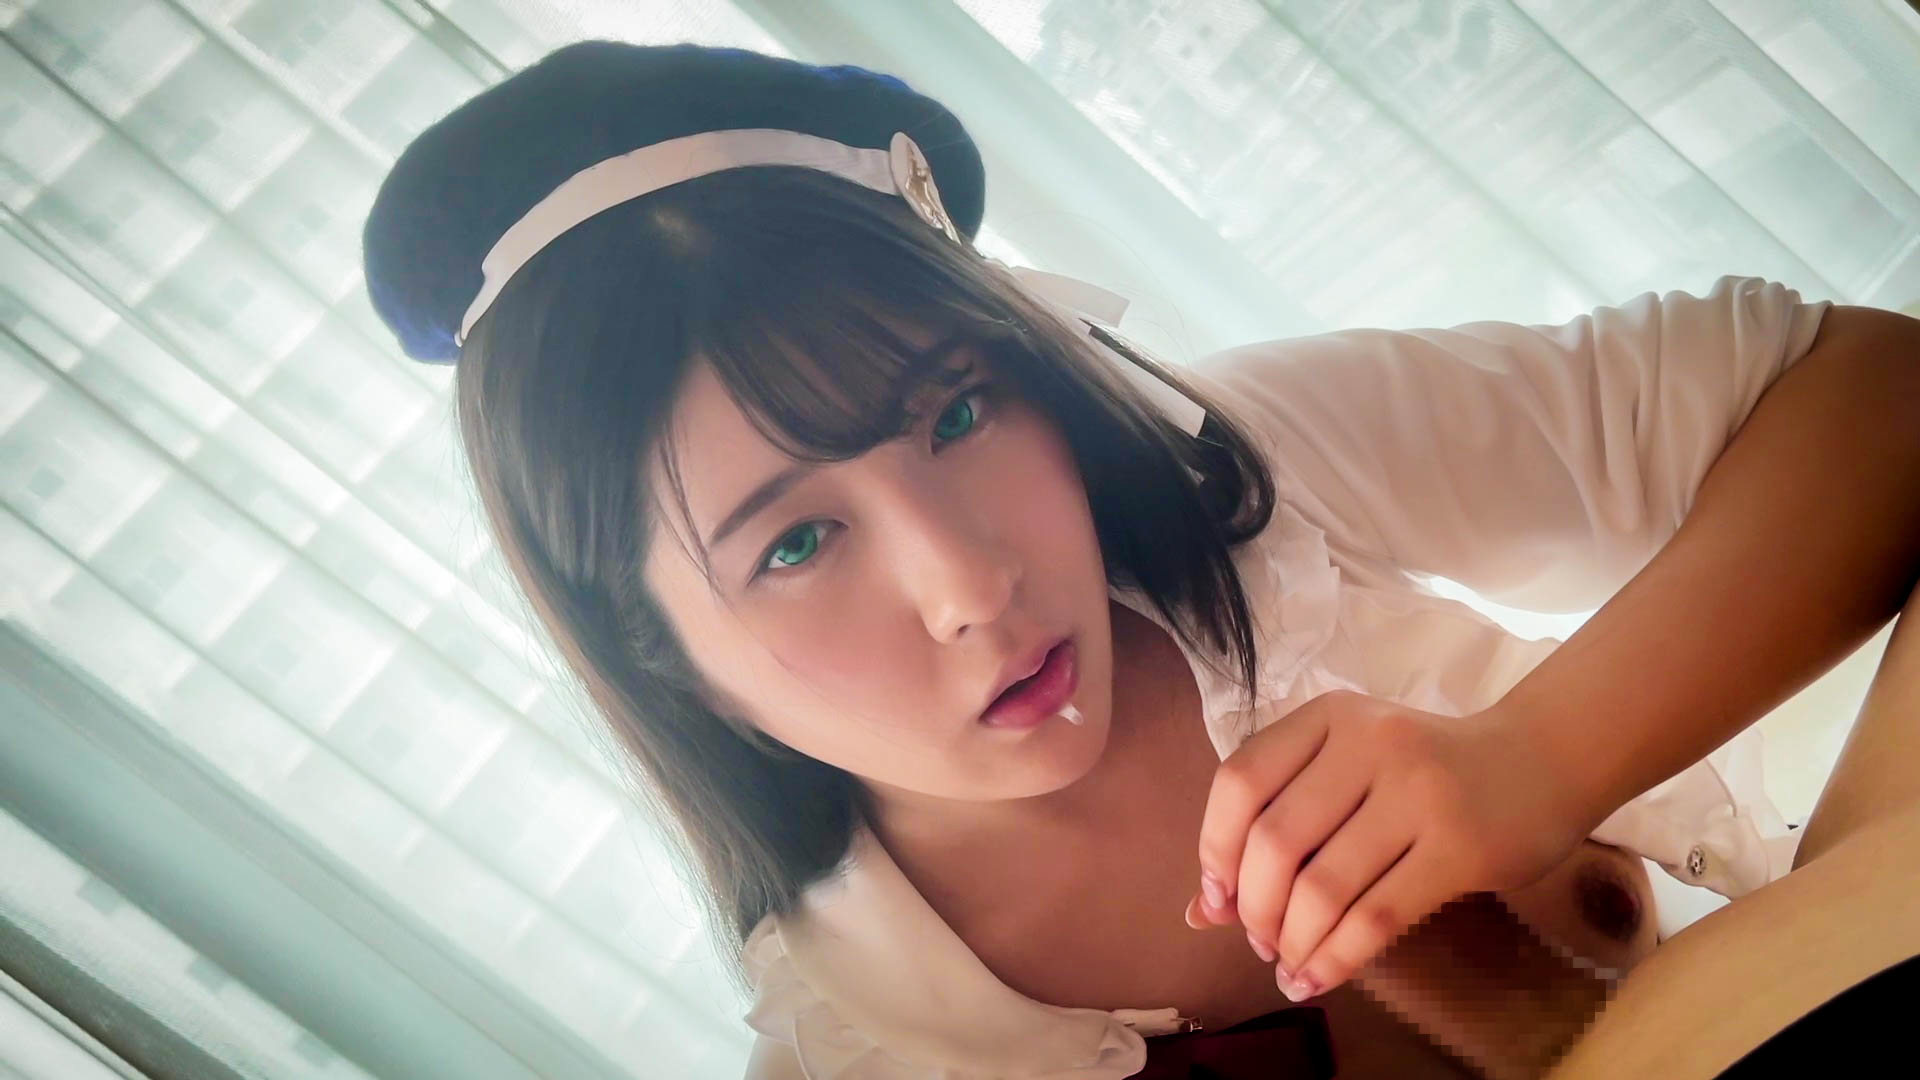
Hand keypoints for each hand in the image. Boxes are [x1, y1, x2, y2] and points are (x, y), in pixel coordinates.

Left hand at [1183, 690, 1597, 1001]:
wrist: (1542, 761)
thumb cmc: (1425, 770)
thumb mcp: (1347, 771)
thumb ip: (1276, 822)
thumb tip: (1201, 911)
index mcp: (1329, 717)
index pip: (1240, 781)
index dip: (1214, 848)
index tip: (1216, 898)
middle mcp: (1369, 744)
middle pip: (1275, 841)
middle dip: (1254, 907)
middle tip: (1259, 940)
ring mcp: (1418, 793)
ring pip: (1323, 887)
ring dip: (1293, 941)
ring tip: (1288, 963)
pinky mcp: (1459, 849)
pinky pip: (1375, 918)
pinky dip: (1335, 959)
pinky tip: (1317, 978)